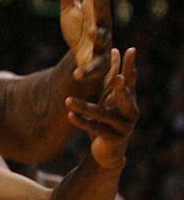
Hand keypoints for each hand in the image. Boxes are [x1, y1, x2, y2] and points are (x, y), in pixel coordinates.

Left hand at [54, 0, 111, 80]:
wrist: (84, 58)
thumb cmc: (80, 30)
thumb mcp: (68, 7)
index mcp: (96, 9)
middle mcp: (102, 23)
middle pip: (103, 9)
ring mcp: (102, 43)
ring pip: (103, 38)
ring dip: (98, 33)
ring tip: (90, 30)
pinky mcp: (97, 63)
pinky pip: (93, 67)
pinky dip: (86, 71)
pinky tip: (77, 74)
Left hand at [66, 48, 138, 168]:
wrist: (107, 150)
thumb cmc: (107, 118)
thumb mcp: (108, 96)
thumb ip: (111, 77)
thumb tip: (112, 49)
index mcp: (129, 99)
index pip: (130, 79)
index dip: (130, 65)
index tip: (129, 49)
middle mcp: (131, 112)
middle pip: (124, 97)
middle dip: (121, 88)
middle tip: (119, 78)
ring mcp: (124, 126)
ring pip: (101, 114)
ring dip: (83, 107)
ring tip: (67, 100)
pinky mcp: (113, 138)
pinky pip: (95, 128)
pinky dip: (81, 122)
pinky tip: (69, 115)